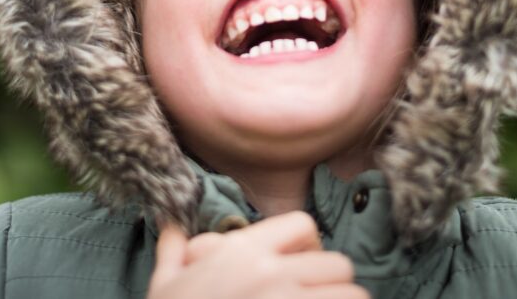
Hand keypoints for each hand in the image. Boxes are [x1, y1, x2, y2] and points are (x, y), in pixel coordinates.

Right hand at [147, 211, 368, 298]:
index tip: (302, 263)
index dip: (309, 243)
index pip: (302, 225)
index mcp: (241, 253)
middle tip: (316, 297)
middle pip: (337, 264)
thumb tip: (171, 227)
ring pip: (352, 295)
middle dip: (333, 282)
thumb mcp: (164, 284)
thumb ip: (173, 250)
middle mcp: (270, 275)